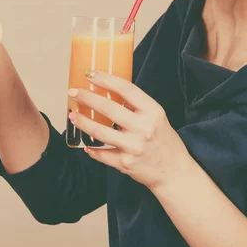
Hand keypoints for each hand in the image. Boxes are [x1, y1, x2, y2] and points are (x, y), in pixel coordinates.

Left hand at [67, 70, 192, 190]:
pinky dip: (91, 149)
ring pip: (100, 132)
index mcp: (153, 112)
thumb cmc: (164, 140)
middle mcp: (144, 128)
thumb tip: (108, 90)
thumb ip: (137, 106)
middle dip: (86, 98)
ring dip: (82, 122)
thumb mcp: (157, 117)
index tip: (89, 74)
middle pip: (108, 108)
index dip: (105, 79)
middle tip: (73, 92)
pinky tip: (85, 144)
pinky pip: (101, 154)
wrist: (174, 172)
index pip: (126, 89)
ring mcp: (134, 147)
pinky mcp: (125, 163)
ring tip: (72, 116)